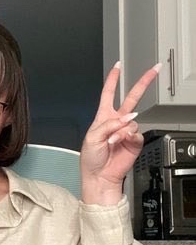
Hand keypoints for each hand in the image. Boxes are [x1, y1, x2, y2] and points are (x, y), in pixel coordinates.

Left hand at [80, 62, 160, 204]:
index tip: (117, 67)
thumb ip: (108, 124)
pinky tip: (120, 142)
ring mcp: (127, 131)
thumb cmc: (91, 159)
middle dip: (143, 83)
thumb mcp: (91, 137)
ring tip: (112, 140)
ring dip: (122, 129)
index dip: (113, 80)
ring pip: (132, 120)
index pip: (108, 94)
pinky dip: (127, 136)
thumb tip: (126, 118)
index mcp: (103, 118)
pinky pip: (136, 133)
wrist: (99, 177)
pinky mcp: (135, 142)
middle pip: (132, 98)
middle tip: (154, 70)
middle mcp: (116, 122)